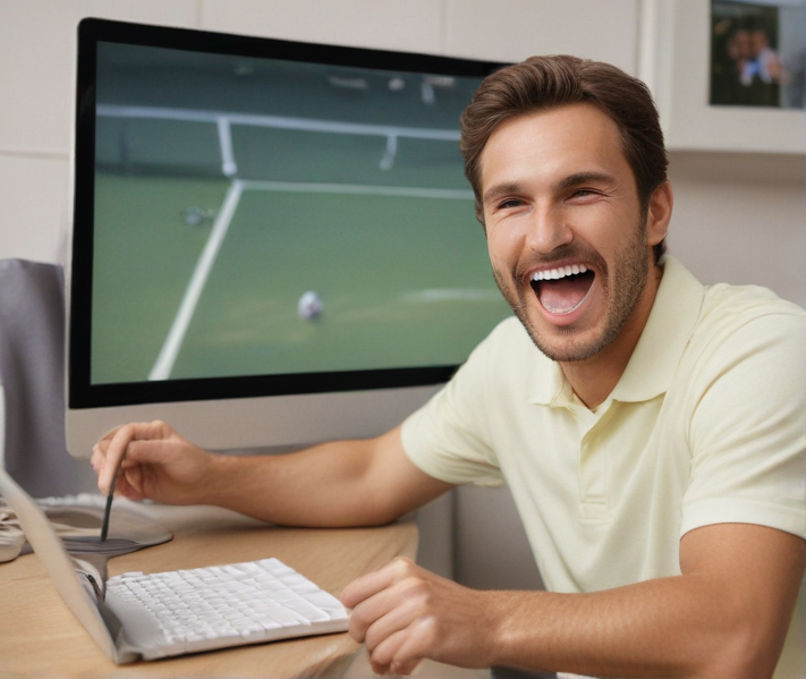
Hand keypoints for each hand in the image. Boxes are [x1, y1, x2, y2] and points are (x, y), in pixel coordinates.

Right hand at [90, 420, 213, 504]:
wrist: (204, 484)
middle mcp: (139, 446)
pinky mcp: (136, 480)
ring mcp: (136, 464)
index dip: (113, 451)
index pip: (121, 436)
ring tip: (120, 489)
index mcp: (149, 432)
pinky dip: (119, 491)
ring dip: (110, 480)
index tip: (113, 468)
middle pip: (108, 450)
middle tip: (108, 481)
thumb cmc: (195, 464)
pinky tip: (132, 494)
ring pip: (109, 468)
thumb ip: (147, 449)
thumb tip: (125, 450)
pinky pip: (118, 485)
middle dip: (105, 466)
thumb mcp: (172, 452)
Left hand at [341, 557, 497, 674]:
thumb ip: (388, 594)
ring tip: (394, 660)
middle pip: (359, 621)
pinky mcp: (428, 635)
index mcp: (402, 570)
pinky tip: (408, 663)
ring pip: (375, 643)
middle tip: (377, 649)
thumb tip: (353, 615)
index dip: (353, 615)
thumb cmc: (457, 609)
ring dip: (381, 659)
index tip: (362, 626)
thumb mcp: (420, 586)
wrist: (494, 623)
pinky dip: (397, 667)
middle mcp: (409, 586)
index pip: (353, 593)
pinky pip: (393, 658)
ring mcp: (419, 609)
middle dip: (365, 642)